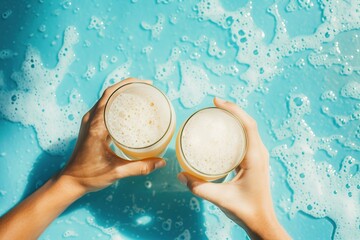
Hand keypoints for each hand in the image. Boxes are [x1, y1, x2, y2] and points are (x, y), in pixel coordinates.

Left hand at [59, 78, 166, 193]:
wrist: (70, 181)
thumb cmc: (89, 175)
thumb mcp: (117, 171)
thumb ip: (140, 167)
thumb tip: (161, 162)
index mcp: (96, 125)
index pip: (111, 95)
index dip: (128, 85)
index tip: (145, 84)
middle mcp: (91, 120)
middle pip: (109, 93)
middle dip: (128, 87)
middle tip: (146, 88)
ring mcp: (89, 123)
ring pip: (106, 100)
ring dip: (121, 94)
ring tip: (139, 95)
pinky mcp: (90, 128)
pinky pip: (104, 109)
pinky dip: (116, 105)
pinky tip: (128, 111)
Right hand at [177, 98, 289, 239]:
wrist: (261, 221)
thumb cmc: (246, 210)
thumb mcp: (221, 198)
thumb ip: (199, 188)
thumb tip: (181, 175)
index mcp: (255, 157)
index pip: (248, 125)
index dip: (234, 110)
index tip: (217, 102)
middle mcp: (259, 153)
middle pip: (248, 123)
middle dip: (232, 110)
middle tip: (214, 105)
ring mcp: (258, 157)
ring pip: (248, 130)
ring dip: (235, 119)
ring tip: (217, 114)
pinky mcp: (254, 161)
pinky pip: (246, 139)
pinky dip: (236, 130)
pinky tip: (223, 133)